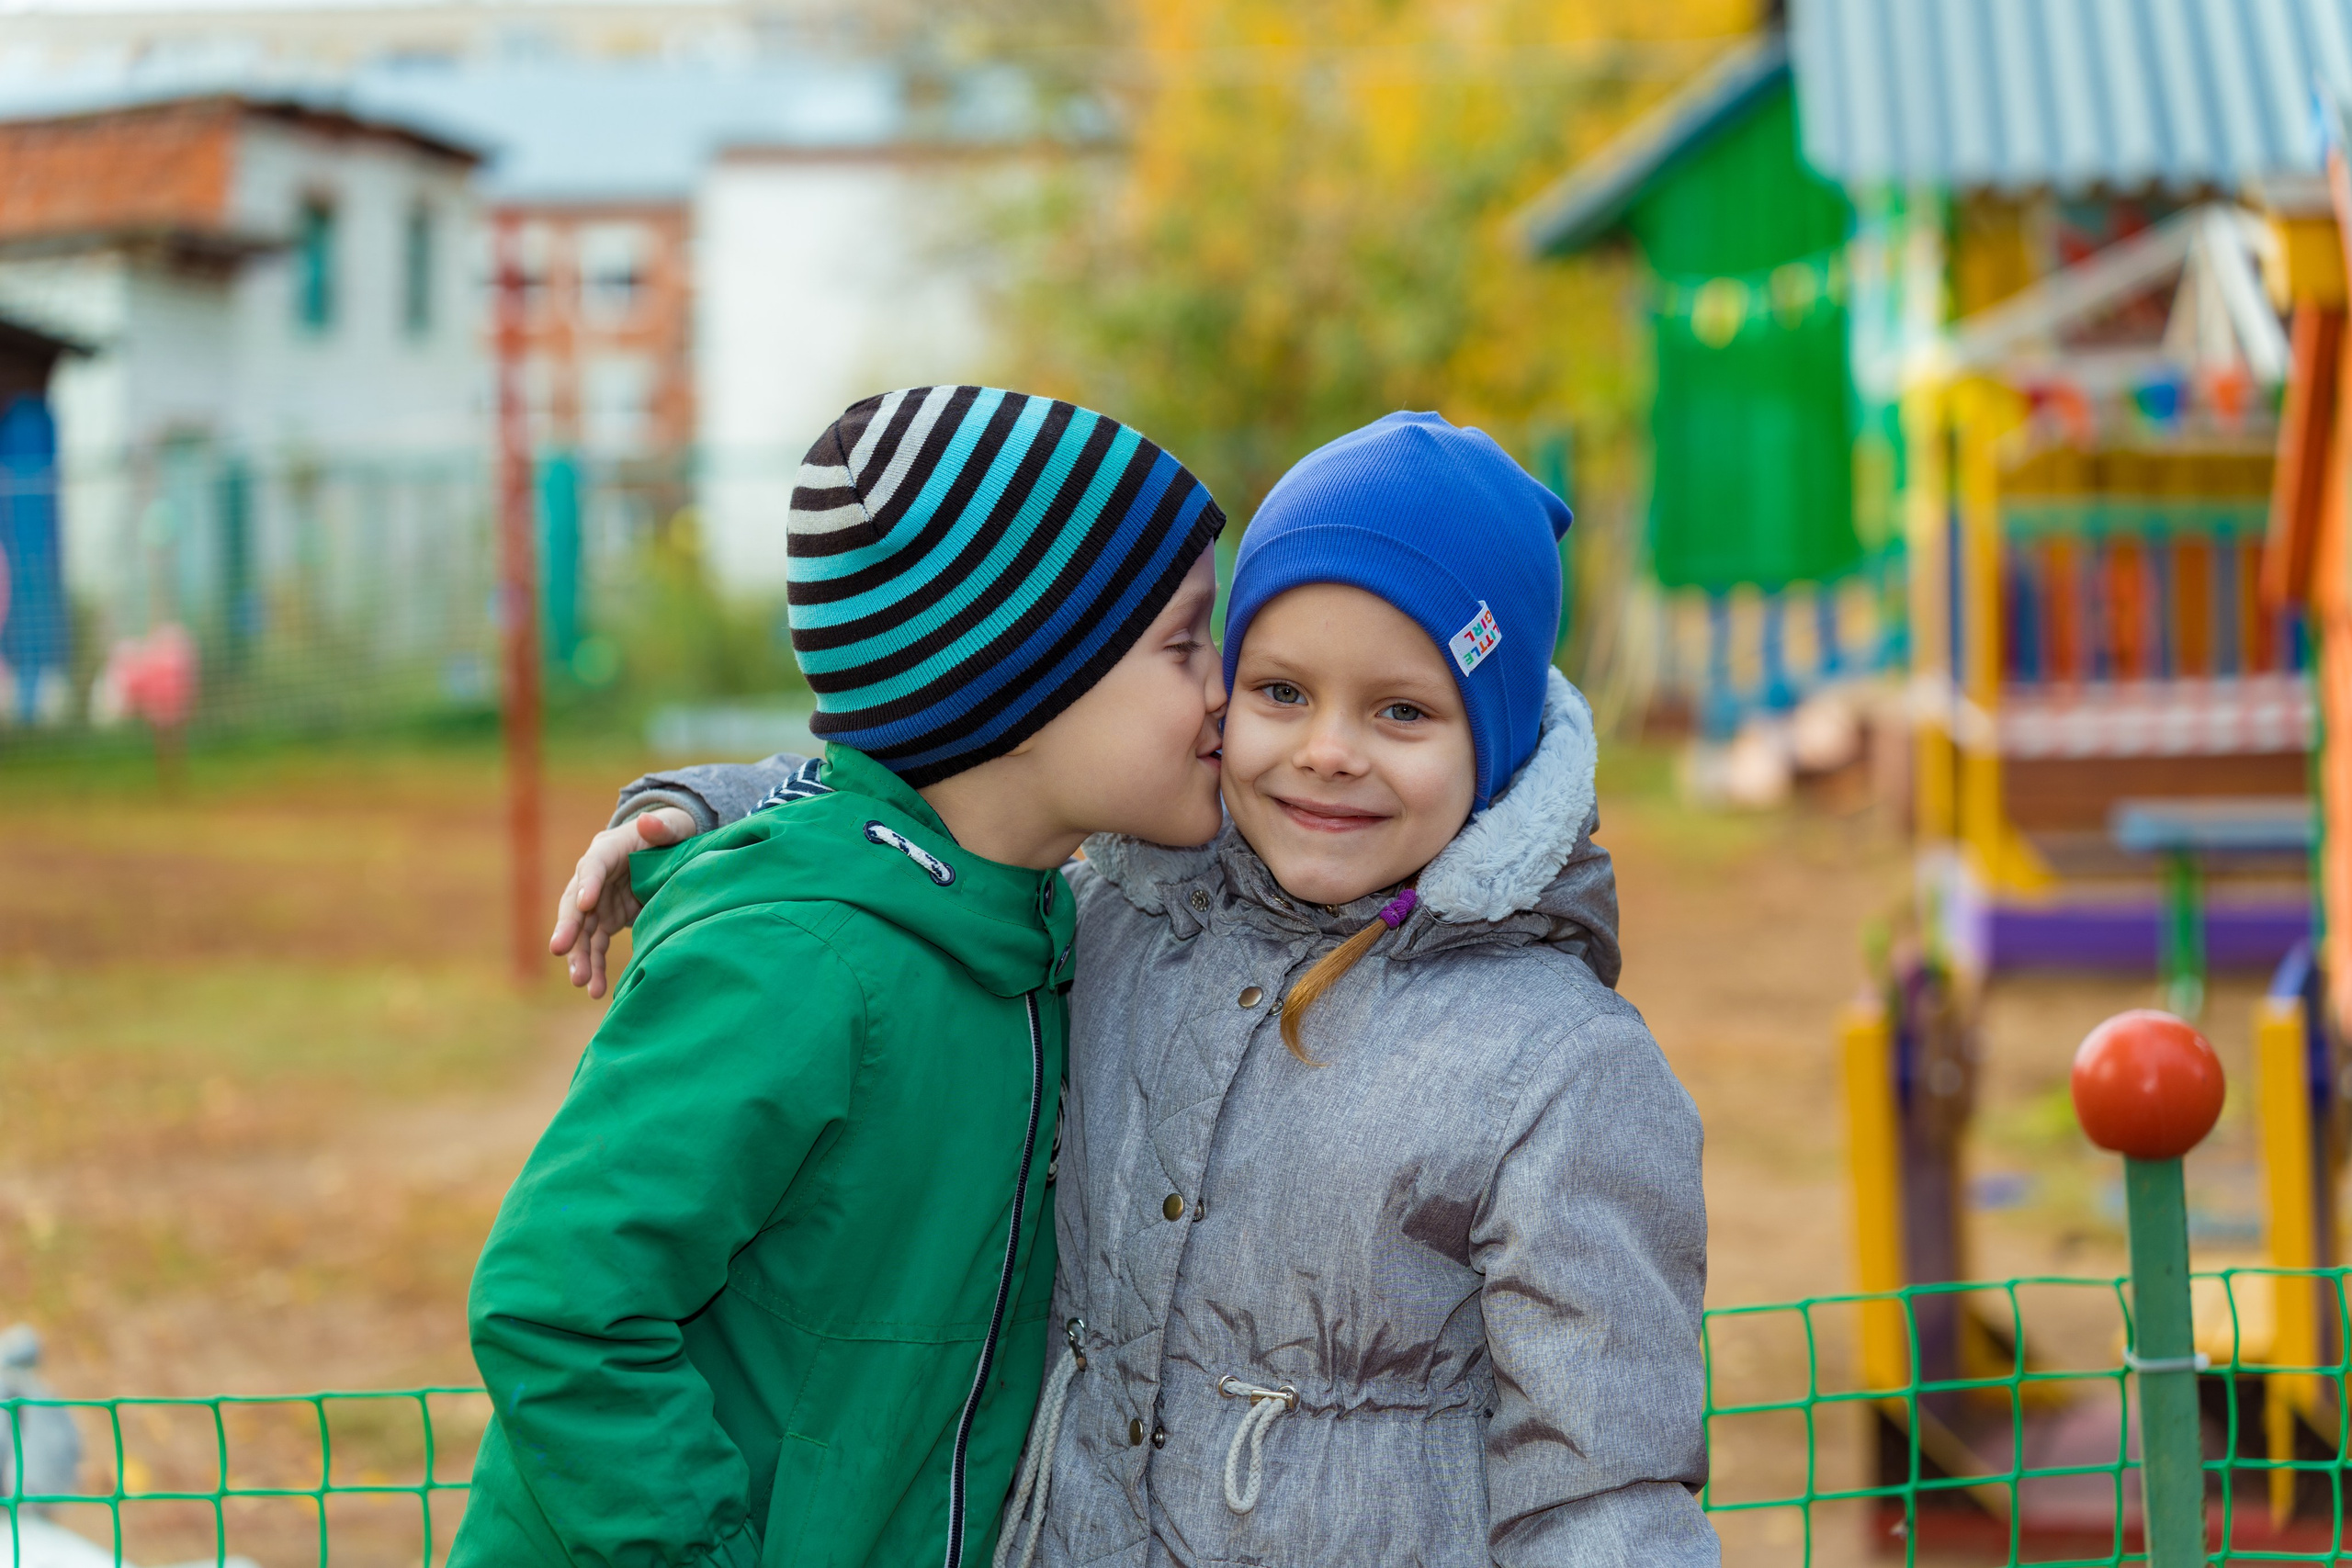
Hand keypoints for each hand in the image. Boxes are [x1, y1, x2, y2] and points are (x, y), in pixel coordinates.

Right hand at [550, 807, 696, 996]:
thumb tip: (646, 821)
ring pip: (582, 930)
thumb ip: (664, 827)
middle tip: (559, 948)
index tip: (585, 904)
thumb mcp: (676, 827)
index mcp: (609, 849)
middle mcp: (595, 876)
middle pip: (575, 901)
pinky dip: (595, 966)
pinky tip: (596, 990)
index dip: (588, 883)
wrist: (671, 850)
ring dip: (579, 956)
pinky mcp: (606, 919)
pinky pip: (595, 945)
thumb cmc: (673, 834)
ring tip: (581, 982)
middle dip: (568, 926)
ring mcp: (598, 900)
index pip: (593, 864)